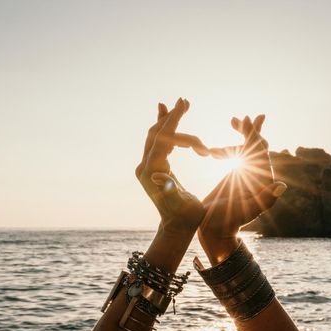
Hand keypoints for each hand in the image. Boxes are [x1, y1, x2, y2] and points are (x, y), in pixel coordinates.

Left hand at [135, 98, 208, 271]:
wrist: (177, 228)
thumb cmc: (185, 217)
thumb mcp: (181, 204)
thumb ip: (169, 189)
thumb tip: (157, 176)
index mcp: (152, 172)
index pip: (161, 139)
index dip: (173, 120)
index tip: (184, 103)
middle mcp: (145, 167)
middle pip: (155, 134)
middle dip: (170, 116)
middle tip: (184, 101)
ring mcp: (148, 168)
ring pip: (156, 137)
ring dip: (168, 121)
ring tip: (180, 105)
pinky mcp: (154, 168)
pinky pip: (157, 144)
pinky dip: (164, 129)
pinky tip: (168, 117)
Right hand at [198, 115, 286, 263]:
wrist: (215, 229)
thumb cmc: (228, 223)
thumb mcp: (246, 211)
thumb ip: (265, 200)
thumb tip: (281, 186)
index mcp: (263, 182)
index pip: (261, 153)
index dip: (255, 135)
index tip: (249, 119)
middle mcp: (258, 176)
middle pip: (257, 148)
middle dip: (249, 132)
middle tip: (240, 118)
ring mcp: (248, 175)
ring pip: (248, 149)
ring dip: (240, 136)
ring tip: (232, 121)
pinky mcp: (237, 175)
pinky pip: (238, 156)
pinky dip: (229, 148)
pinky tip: (220, 145)